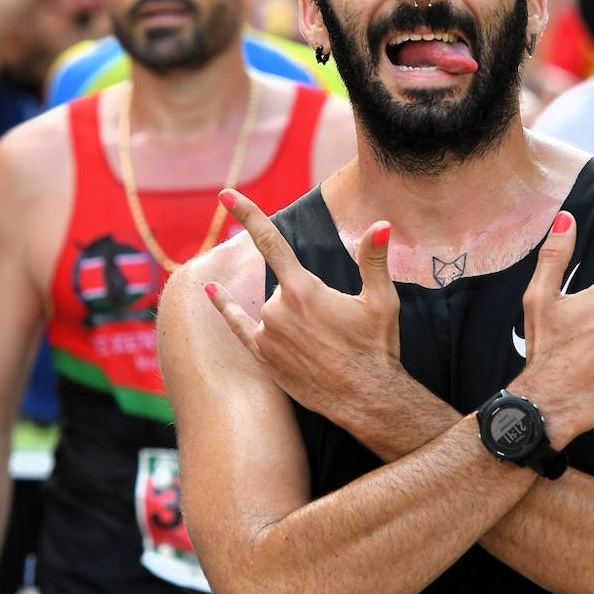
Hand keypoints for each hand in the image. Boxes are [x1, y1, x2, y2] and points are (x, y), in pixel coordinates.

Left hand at [204, 190, 401, 418]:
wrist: (367, 399)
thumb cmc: (377, 348)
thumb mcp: (382, 300)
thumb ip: (374, 259)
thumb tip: (381, 224)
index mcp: (304, 289)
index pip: (270, 241)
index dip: (248, 214)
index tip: (227, 194)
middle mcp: (278, 310)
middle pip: (281, 283)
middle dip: (304, 293)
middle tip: (335, 322)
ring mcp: (268, 335)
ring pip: (271, 308)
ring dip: (291, 314)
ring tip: (323, 341)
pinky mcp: (264, 357)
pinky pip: (238, 326)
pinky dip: (225, 308)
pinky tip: (212, 290)